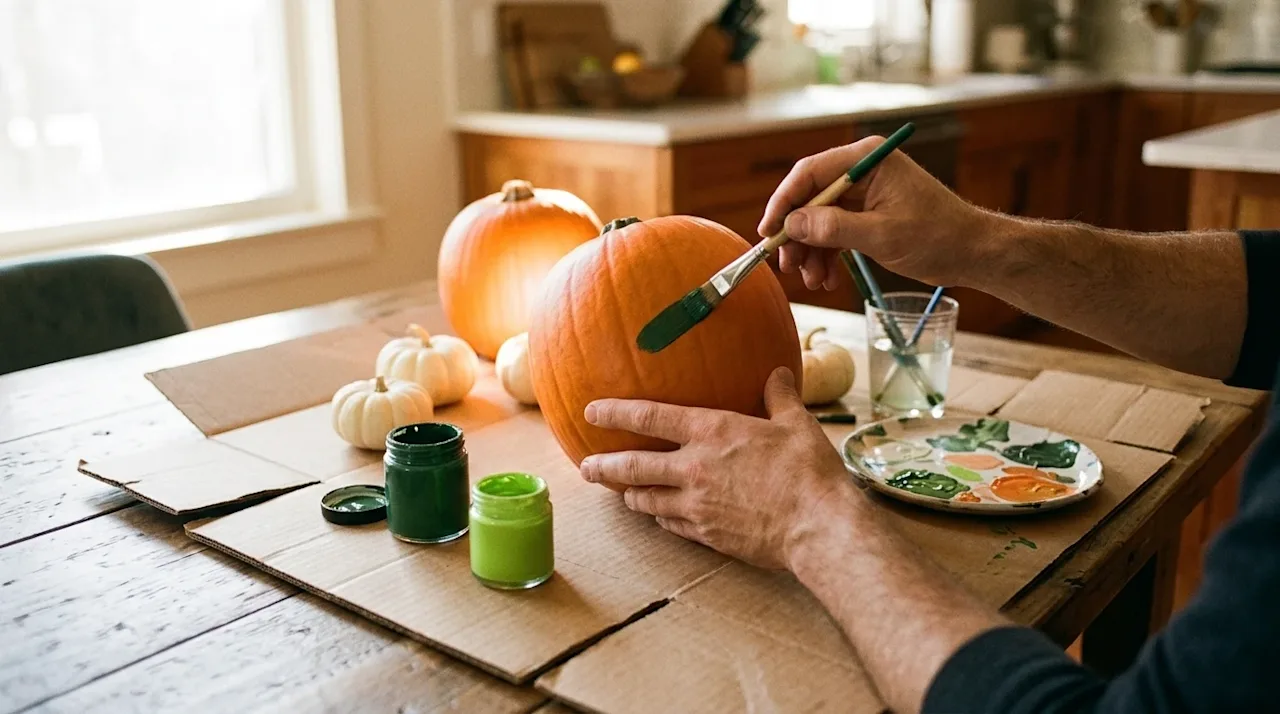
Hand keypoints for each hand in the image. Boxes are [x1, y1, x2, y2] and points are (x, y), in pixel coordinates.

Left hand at [578, 367, 853, 569]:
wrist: (817, 528)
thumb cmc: (809, 472)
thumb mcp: (796, 425)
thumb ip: (780, 397)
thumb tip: (777, 373)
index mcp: (711, 432)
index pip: (650, 417)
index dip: (615, 413)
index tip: (591, 411)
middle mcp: (694, 468)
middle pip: (632, 467)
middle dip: (603, 467)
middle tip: (585, 467)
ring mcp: (696, 506)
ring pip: (647, 501)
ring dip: (630, 496)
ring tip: (620, 494)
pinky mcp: (707, 536)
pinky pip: (672, 525)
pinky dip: (662, 519)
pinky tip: (661, 518)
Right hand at [759, 135, 992, 290]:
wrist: (971, 252)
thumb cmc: (938, 236)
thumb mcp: (882, 235)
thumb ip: (834, 228)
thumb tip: (792, 224)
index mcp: (867, 160)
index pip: (810, 174)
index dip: (784, 203)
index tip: (769, 232)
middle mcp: (861, 170)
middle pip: (810, 198)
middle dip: (797, 235)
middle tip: (788, 266)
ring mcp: (863, 193)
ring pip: (819, 219)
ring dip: (811, 252)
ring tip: (813, 280)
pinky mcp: (866, 214)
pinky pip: (834, 232)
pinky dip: (827, 255)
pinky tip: (827, 278)